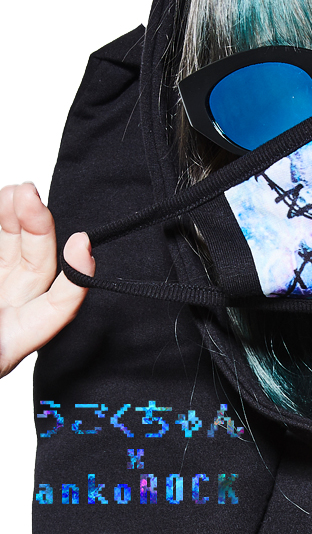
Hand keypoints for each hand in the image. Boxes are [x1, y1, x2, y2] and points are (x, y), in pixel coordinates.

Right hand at [0, 183, 94, 377]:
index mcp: (7, 341)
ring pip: (16, 252)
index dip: (76, 278)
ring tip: (15, 192)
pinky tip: (3, 201)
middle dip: (38, 228)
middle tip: (26, 195)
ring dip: (16, 218)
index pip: (56, 311)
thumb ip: (14, 315)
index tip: (82, 243)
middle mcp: (5, 315)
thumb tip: (31, 271)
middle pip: (36, 268)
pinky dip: (0, 222)